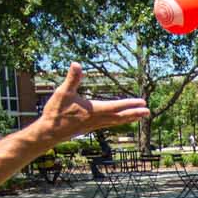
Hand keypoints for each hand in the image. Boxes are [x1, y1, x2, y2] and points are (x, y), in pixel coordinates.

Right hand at [33, 63, 149, 140]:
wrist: (48, 133)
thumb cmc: (55, 112)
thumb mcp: (63, 92)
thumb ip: (72, 78)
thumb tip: (76, 64)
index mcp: (94, 110)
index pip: (116, 106)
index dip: (130, 104)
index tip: (142, 102)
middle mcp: (97, 119)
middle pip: (120, 116)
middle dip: (134, 113)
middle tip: (148, 112)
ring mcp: (94, 125)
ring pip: (115, 122)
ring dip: (128, 118)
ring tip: (139, 116)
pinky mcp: (89, 128)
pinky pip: (108, 124)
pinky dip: (118, 122)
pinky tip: (119, 120)